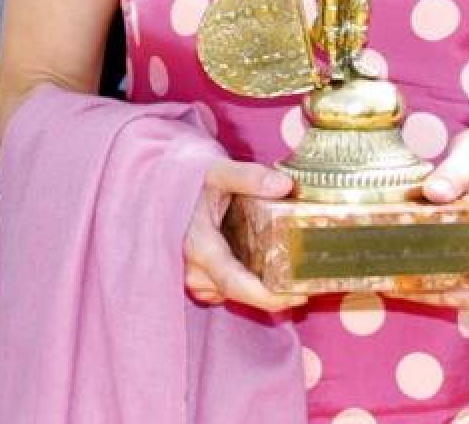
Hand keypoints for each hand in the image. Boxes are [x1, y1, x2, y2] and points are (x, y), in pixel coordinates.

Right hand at [183, 159, 308, 311]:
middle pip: (240, 293)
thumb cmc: (189, 178)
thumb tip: (285, 185)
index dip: (268, 297)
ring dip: (259, 287)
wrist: (162, 186)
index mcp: (199, 246)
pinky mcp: (198, 278)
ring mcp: (193, 278)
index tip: (299, 295)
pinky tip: (262, 265)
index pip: (235, 283)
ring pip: (233, 293)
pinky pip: (226, 289)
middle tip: (306, 283)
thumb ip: (249, 177)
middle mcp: (193, 270)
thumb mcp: (217, 171)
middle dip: (273, 293)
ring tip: (288, 272)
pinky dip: (246, 282)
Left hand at [398, 113, 468, 310]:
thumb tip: (433, 193)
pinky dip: (433, 267)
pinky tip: (404, 260)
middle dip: (445, 295)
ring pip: (467, 279)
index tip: (445, 295)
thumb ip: (455, 171)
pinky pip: (456, 261)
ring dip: (435, 285)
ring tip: (395, 280)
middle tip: (402, 287)